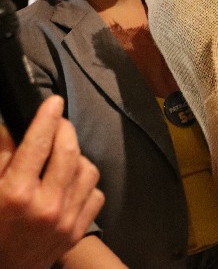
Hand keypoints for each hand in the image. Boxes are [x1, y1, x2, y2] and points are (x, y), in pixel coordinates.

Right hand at [0, 96, 103, 268]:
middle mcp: (46, 206)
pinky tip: (71, 183)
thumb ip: (1, 158)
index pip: (38, 144)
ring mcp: (66, 220)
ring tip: (63, 155)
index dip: (47, 118)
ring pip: (88, 170)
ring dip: (77, 156)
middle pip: (69, 152)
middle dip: (65, 130)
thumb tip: (11, 126)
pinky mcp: (78, 230)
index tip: (53, 101)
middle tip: (58, 123)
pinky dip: (86, 184)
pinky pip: (95, 194)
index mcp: (16, 193)